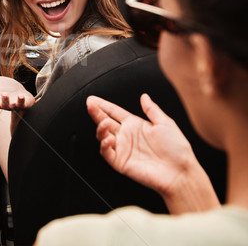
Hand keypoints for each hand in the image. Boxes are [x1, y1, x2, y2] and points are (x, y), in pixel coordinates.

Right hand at [0, 69, 34, 111]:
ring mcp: (13, 104)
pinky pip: (22, 104)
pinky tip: (20, 96)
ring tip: (4, 94)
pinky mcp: (23, 104)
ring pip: (8, 105)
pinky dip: (21, 100)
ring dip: (5, 100)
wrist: (24, 95)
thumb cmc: (10, 90)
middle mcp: (3, 103)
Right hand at [87, 94, 218, 212]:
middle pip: (105, 122)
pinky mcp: (120, 162)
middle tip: (90, 105)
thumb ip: (152, 109)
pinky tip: (109, 138)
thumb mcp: (166, 124)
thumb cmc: (177, 150)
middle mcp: (126, 136)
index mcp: (135, 125)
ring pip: (103, 136)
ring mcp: (122, 149)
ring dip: (101, 128)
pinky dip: (104, 145)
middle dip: (96, 113)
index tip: (93, 99)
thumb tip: (144, 96)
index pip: (114, 112)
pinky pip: (106, 153)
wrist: (180, 172)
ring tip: (105, 123)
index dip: (103, 105)